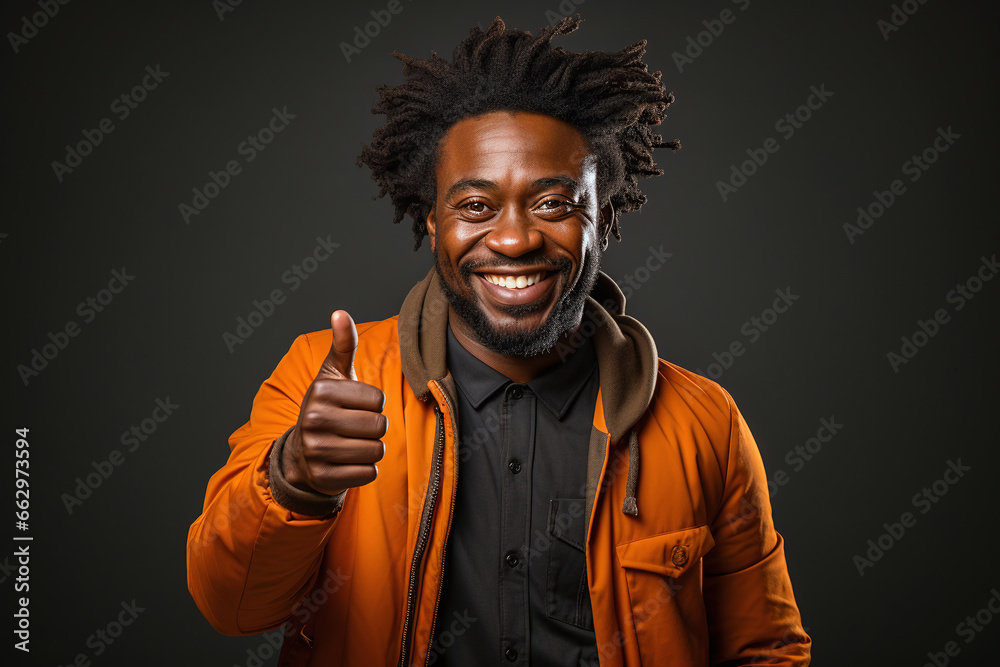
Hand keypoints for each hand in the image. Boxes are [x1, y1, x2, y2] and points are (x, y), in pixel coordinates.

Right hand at [282, 310, 386, 495]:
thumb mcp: (333, 375)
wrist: (301, 453)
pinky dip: (364, 471)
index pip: (378, 400)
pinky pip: (369, 474)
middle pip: (379, 425)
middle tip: (353, 428)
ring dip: (371, 450)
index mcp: (321, 391)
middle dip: (374, 428)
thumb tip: (340, 312)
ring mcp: (317, 451)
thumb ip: (343, 344)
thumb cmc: (327, 407)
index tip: (353, 407)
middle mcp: (314, 420)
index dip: (373, 405)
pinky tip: (346, 463)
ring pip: (376, 451)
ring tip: (351, 444)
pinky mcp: (324, 477)